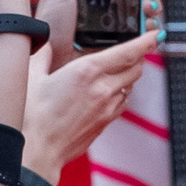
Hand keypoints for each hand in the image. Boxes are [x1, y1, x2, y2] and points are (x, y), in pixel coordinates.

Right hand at [21, 32, 148, 182]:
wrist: (38, 151)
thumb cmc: (32, 116)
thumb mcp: (31, 77)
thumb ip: (42, 56)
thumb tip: (45, 45)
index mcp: (86, 72)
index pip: (127, 52)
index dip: (145, 41)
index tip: (155, 34)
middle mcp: (102, 89)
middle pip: (136, 68)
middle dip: (138, 57)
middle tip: (134, 49)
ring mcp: (107, 108)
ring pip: (130, 86)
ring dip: (128, 76)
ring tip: (118, 69)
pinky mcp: (105, 123)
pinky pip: (122, 103)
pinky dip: (120, 93)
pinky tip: (108, 92)